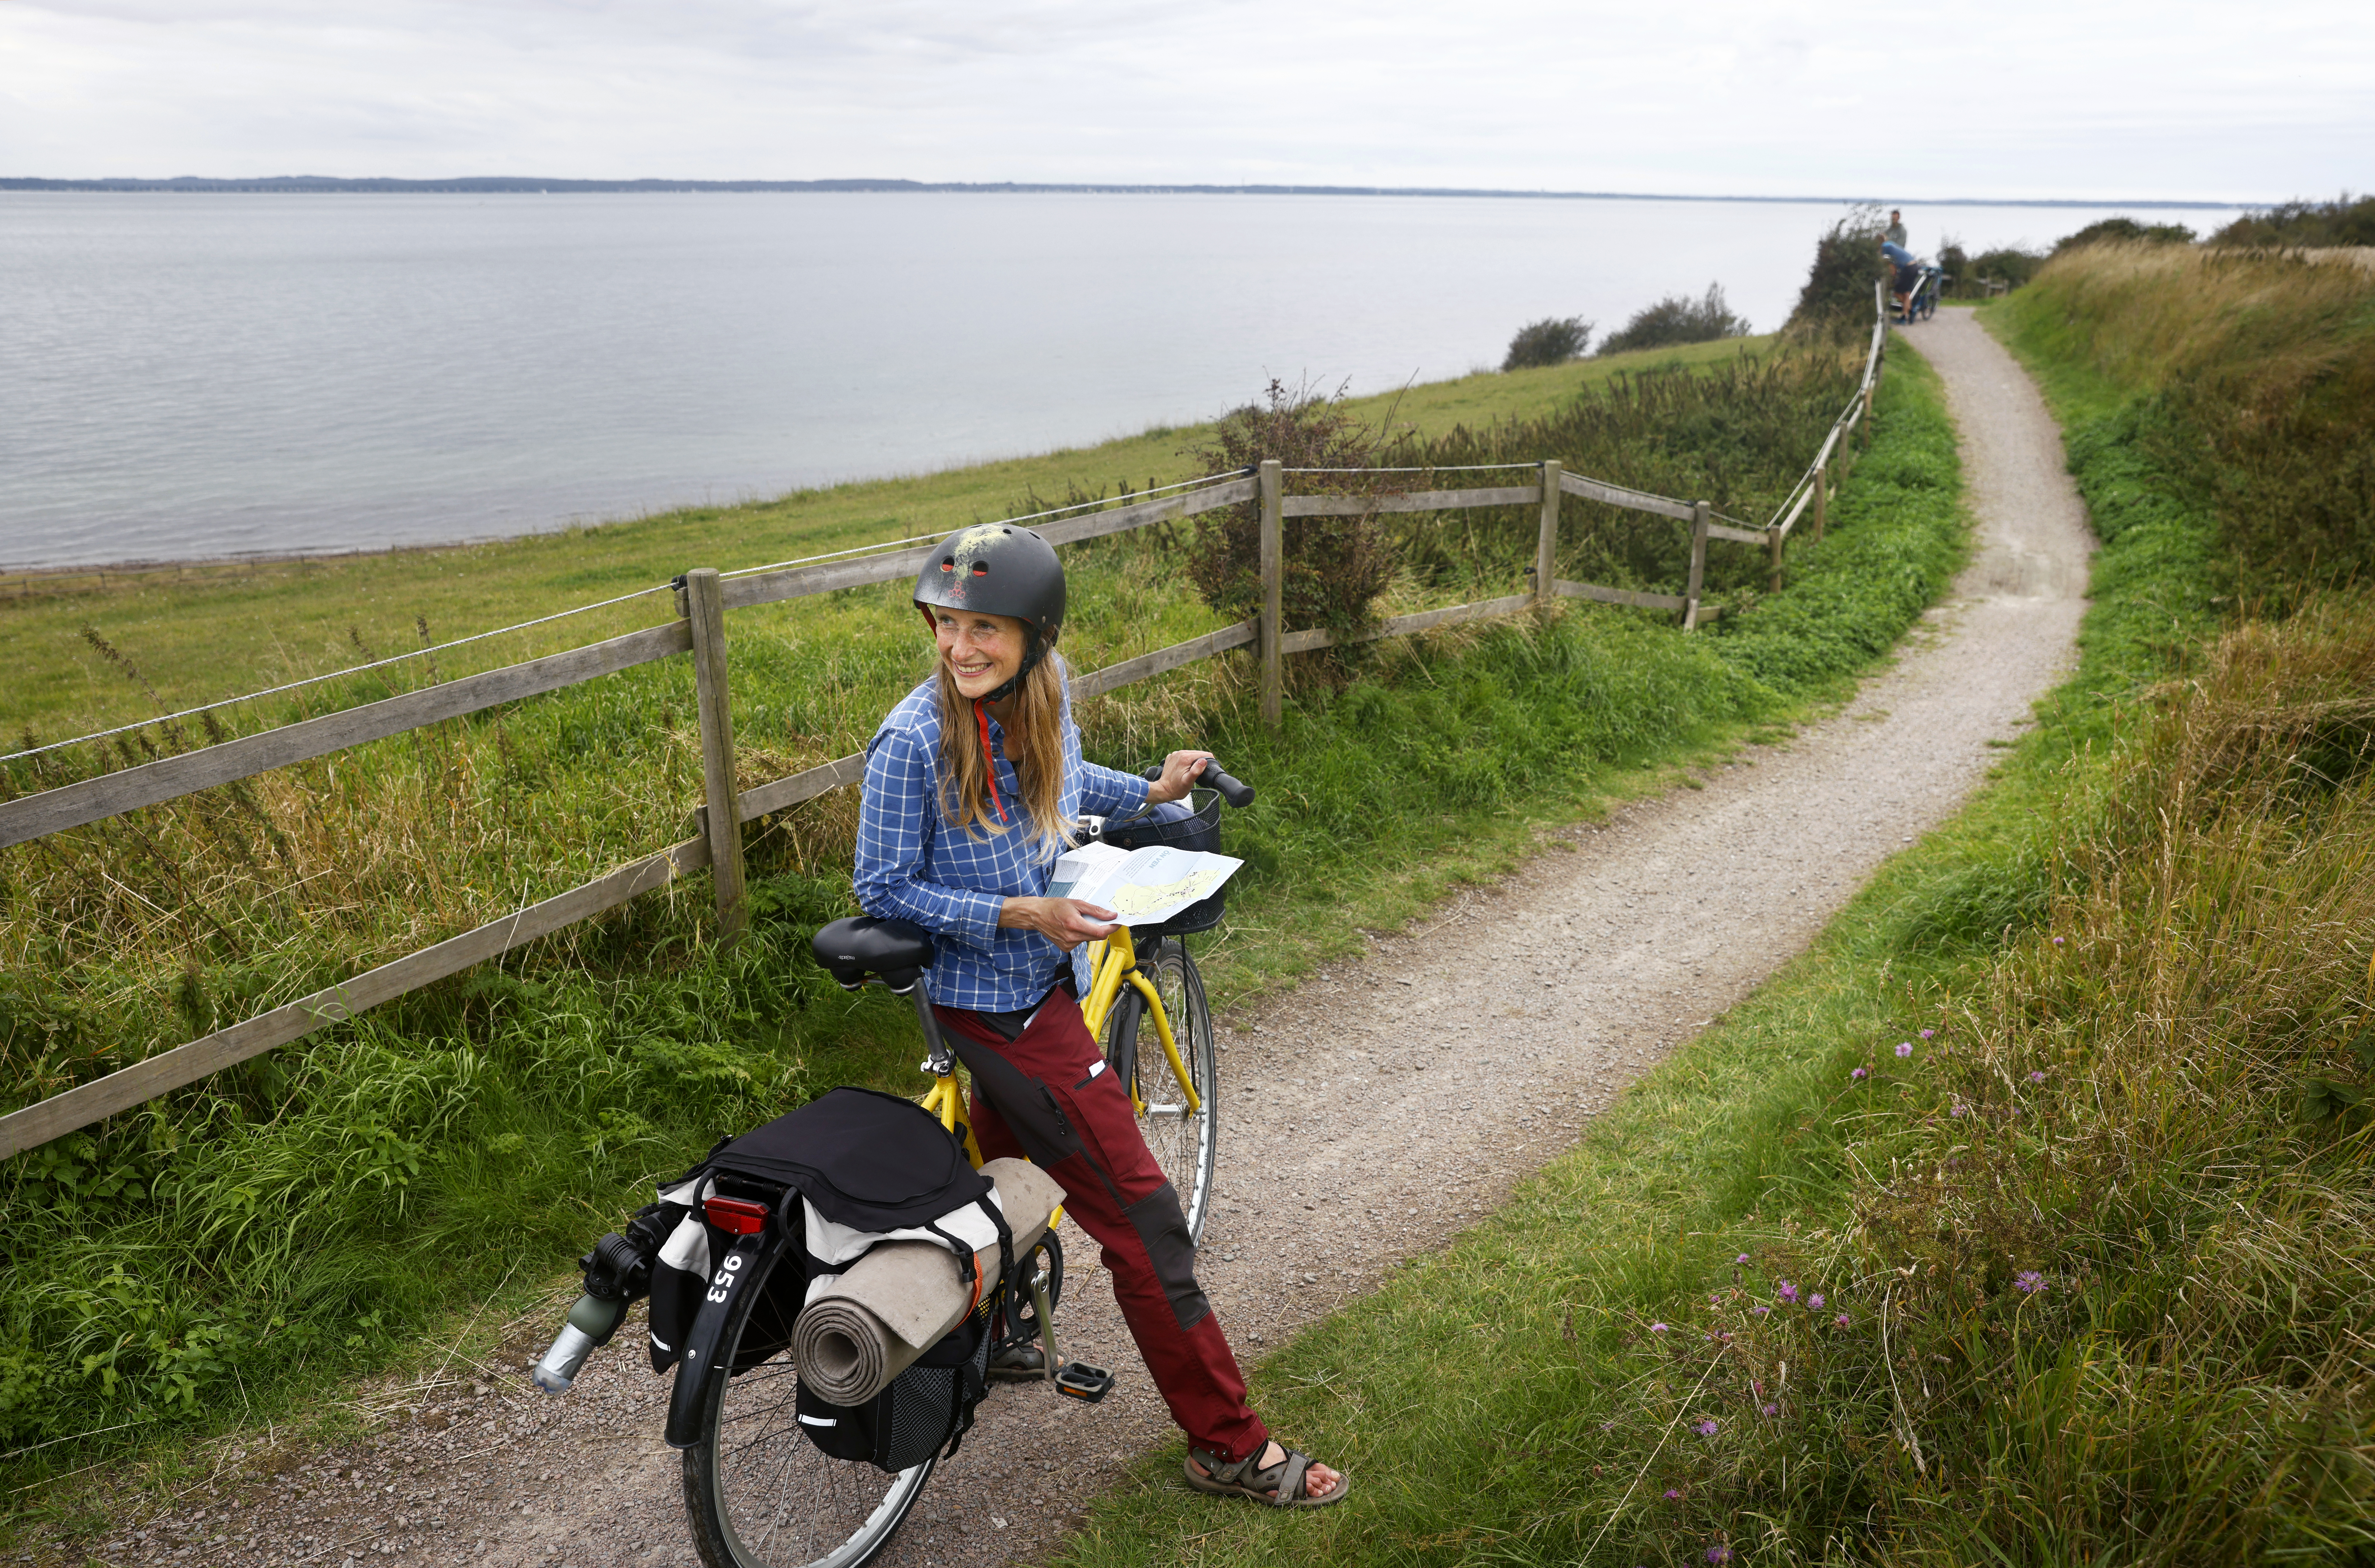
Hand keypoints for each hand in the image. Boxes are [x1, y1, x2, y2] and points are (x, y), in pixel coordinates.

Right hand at [1000, 895, 1118, 950]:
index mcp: (1074, 925)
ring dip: (1090, 931)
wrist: (1037, 915)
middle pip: (1097, 937)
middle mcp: (1071, 937)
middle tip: (1101, 918)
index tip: (1118, 922)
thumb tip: (1111, 916)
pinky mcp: (1065, 948)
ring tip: (1080, 920)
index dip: (1112, 928)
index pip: (1100, 932)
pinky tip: (1073, 927)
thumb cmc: (1055, 906)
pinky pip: (1081, 942)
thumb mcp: (1077, 903)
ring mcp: (1068, 944)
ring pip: (1089, 939)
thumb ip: (1095, 911)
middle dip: (1102, 928)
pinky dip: (1082, 935)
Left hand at [1146, 749, 1214, 805]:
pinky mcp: (1171, 757)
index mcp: (1185, 758)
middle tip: (1199, 772)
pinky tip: (1183, 769)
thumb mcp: (1188, 782)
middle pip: (1197, 753)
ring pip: (1190, 754)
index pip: (1203, 754)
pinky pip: (1182, 756)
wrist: (1163, 790)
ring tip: (1191, 771)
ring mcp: (1174, 755)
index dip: (1209, 760)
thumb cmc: (1176, 788)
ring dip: (1193, 761)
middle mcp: (1179, 753)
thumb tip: (1204, 761)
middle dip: (1200, 761)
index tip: (1208, 768)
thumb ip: (1196, 771)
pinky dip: (1185, 761)